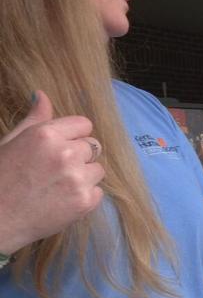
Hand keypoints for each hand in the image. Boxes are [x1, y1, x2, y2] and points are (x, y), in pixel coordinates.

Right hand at [0, 91, 104, 254]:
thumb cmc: (0, 178)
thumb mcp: (12, 142)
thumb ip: (34, 120)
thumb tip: (42, 95)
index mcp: (47, 135)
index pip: (84, 125)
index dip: (73, 136)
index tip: (62, 147)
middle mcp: (66, 154)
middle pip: (92, 147)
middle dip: (78, 156)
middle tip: (55, 170)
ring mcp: (78, 179)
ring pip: (98, 169)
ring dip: (84, 176)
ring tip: (59, 185)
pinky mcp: (85, 202)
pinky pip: (98, 191)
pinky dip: (85, 196)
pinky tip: (63, 200)